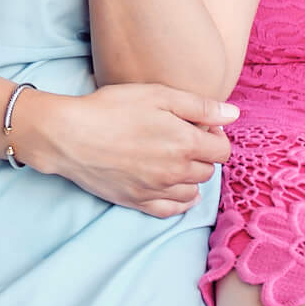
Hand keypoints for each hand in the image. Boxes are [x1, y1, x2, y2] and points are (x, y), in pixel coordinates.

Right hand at [14, 81, 235, 216]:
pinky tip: (170, 185)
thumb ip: (200, 106)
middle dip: (202, 154)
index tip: (198, 125)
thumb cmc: (113, 108)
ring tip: (172, 157)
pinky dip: (178, 200)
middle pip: (208, 170)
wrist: (70, 135)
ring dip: (190, 176)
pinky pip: (170, 210)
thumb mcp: (159, 95)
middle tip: (180, 136)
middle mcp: (176, 173)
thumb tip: (234, 115)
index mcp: (186, 144)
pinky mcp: (137, 202)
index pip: (222, 151)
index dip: (215, 135)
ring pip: (192, 191)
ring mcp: (157, 191)